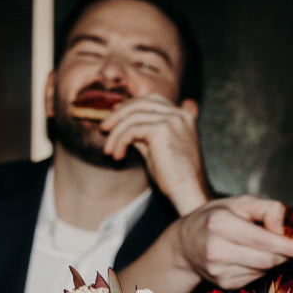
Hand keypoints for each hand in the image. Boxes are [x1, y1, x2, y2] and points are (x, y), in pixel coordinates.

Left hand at [100, 94, 209, 213]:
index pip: (153, 100)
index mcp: (183, 116)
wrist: (188, 192)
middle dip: (119, 115)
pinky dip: (120, 142)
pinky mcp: (162, 129)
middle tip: (104, 129)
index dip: (131, 105)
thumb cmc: (174, 178)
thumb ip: (144, 135)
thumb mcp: (156, 150)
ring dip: (116, 133)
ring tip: (109, 150)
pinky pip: (132, 130)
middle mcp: (179, 114)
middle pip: (141, 103)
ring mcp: (172, 119)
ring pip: (133, 117)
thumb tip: (123, 126)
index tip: (115, 115)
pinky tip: (118, 156)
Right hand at [163, 195, 292, 291]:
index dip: (291, 247)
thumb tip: (284, 229)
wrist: (184, 244)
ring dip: (273, 260)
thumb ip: (267, 209)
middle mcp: (217, 250)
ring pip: (264, 270)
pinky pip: (255, 278)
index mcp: (220, 224)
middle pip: (268, 260)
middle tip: (292, 245)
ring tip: (262, 247)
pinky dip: (261, 268)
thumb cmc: (214, 218)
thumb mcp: (239, 202)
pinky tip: (250, 257)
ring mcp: (219, 271)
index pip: (264, 241)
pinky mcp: (223, 284)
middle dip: (285, 254)